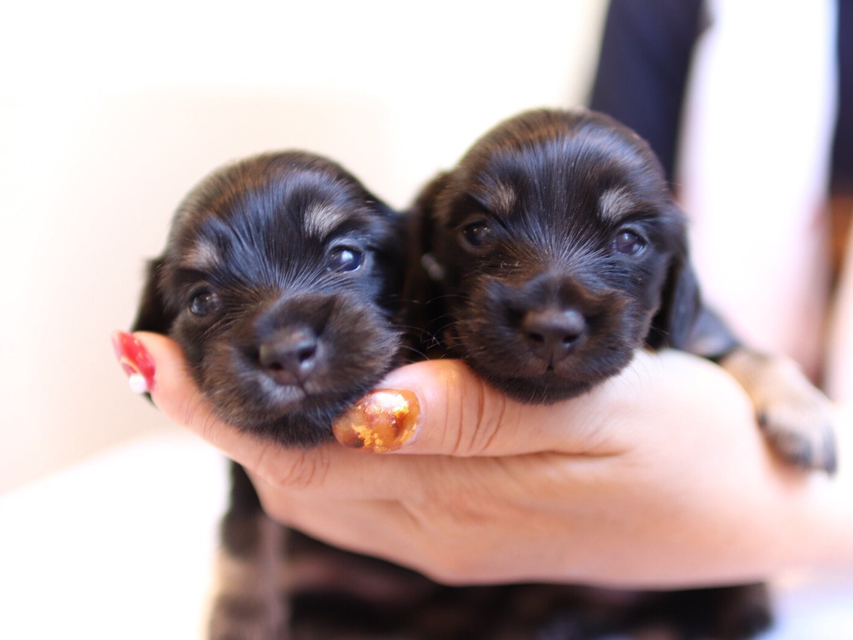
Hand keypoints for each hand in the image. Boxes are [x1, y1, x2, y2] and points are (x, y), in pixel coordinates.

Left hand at [118, 332, 852, 588]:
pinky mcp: (469, 520)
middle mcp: (436, 526)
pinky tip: (325, 400)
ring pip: (321, 485)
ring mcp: (448, 530)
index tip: (159, 356)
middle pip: (294, 474)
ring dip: (266, 429)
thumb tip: (363, 406)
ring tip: (233, 365)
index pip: (302, 458)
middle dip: (225, 416)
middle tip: (183, 344)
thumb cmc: (689, 449)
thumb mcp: (598, 413)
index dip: (223, 410)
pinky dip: (319, 444)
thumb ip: (477, 417)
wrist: (746, 507)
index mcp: (457, 500)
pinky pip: (363, 488)